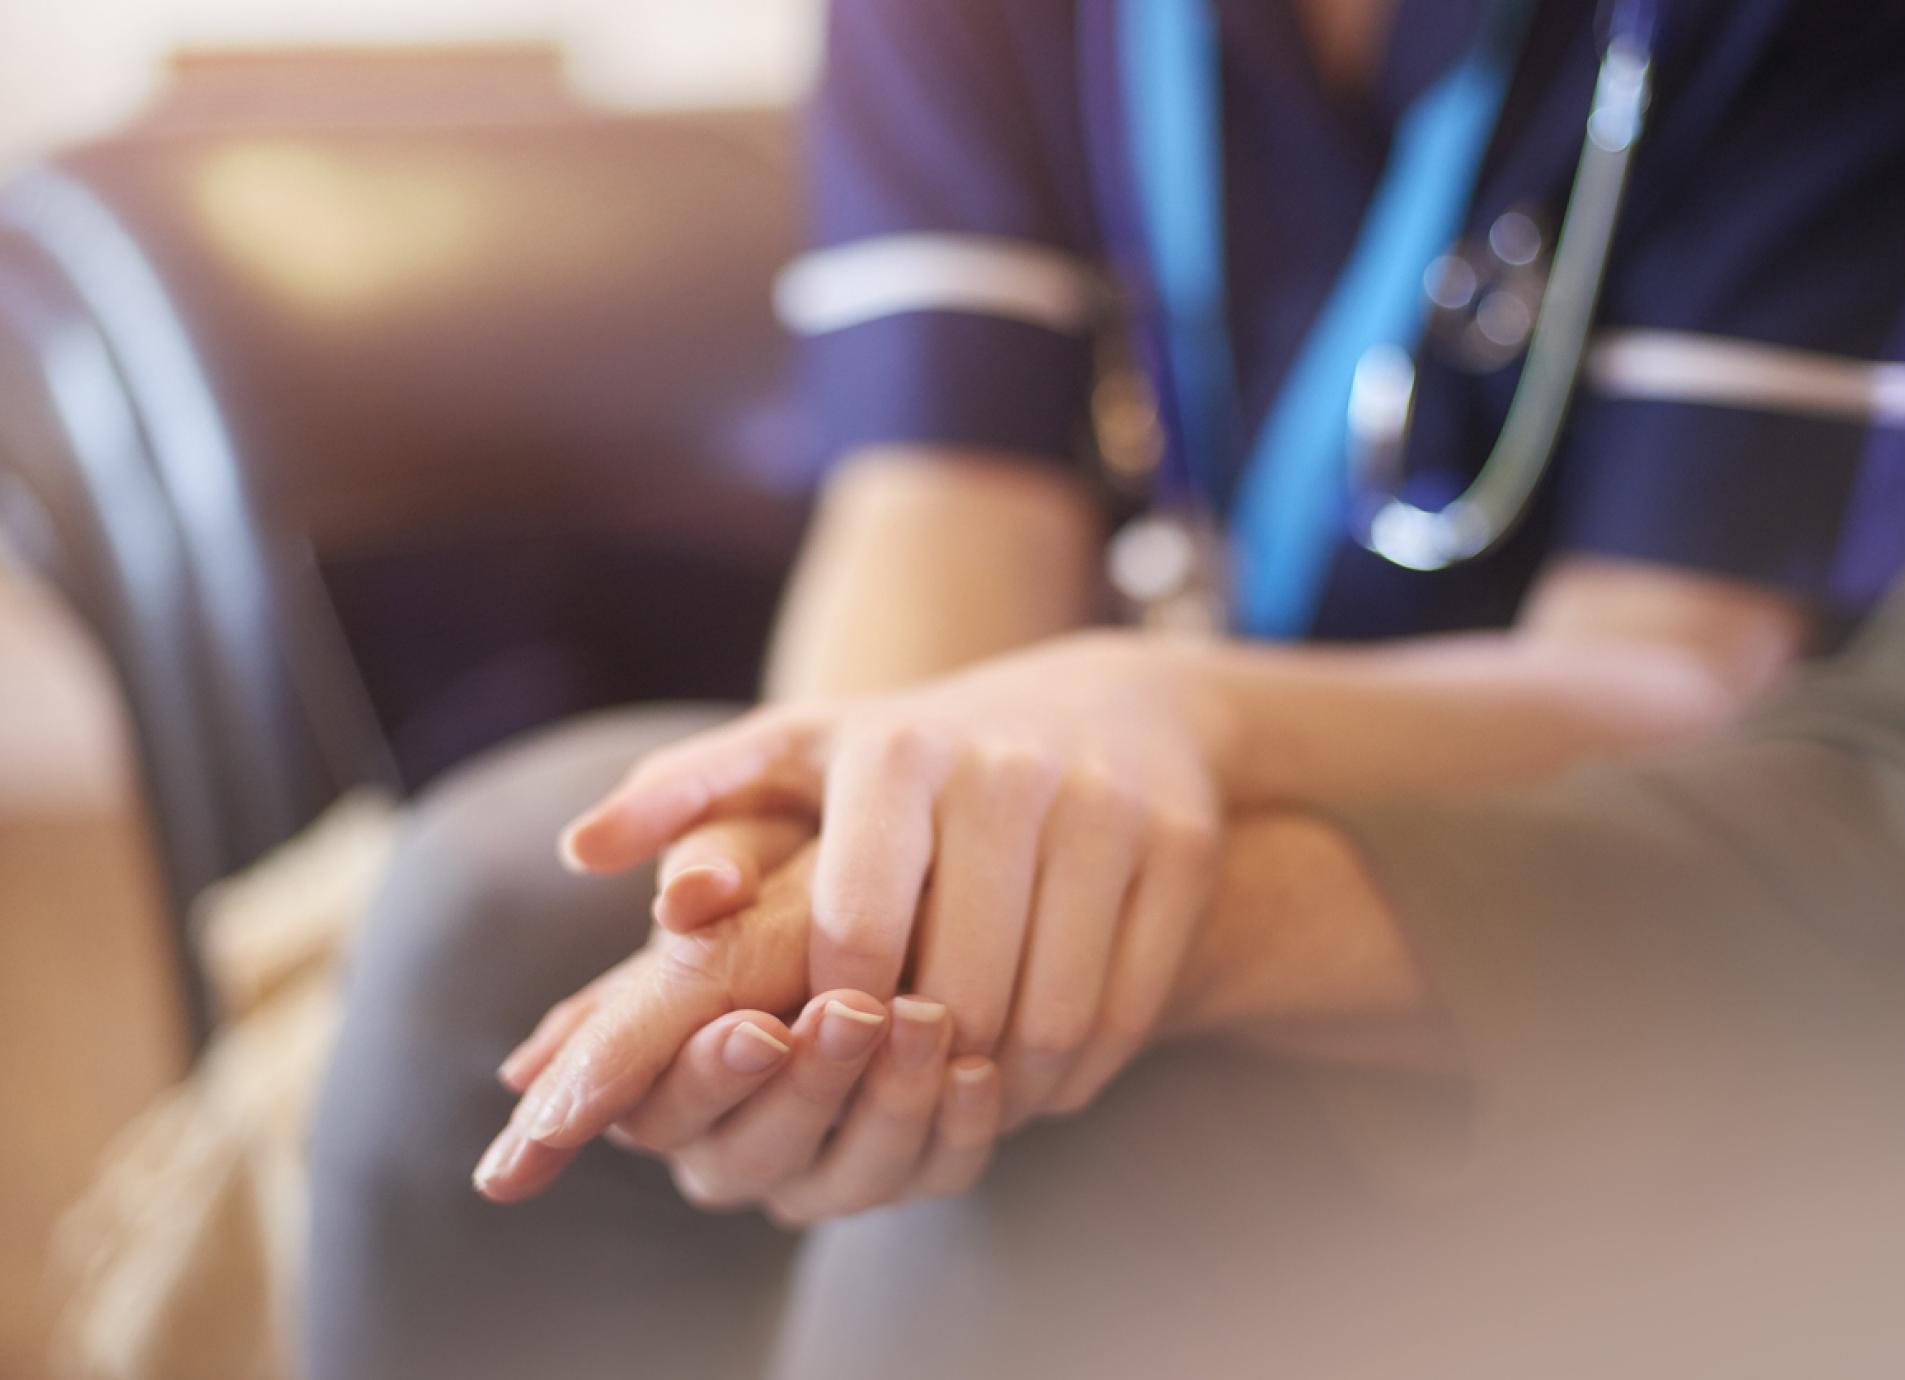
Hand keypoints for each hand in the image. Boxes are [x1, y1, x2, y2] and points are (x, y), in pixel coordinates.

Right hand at [477, 824, 1004, 1216]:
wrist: (912, 888)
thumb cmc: (813, 864)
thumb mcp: (759, 845)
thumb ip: (708, 865)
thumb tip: (687, 893)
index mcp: (656, 1073)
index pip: (658, 1110)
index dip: (710, 1075)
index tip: (759, 1028)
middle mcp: (724, 1144)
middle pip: (750, 1157)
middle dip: (808, 1085)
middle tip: (854, 1015)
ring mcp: (816, 1172)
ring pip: (847, 1179)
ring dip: (889, 1102)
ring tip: (927, 1021)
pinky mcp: (903, 1171)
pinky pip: (932, 1176)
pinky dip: (957, 1130)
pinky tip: (978, 1072)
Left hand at [558, 633, 1230, 1128]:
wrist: (1115, 700)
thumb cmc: (924, 753)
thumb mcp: (805, 750)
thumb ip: (691, 797)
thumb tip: (581, 851)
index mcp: (895, 752)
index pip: (853, 931)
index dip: (834, 1017)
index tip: (822, 1044)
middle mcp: (1006, 770)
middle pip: (958, 990)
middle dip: (920, 1067)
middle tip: (900, 1097)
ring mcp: (1106, 808)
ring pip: (1051, 1016)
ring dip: (1002, 1089)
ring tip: (965, 1101)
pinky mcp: (1180, 848)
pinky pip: (1129, 1010)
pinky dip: (1081, 1073)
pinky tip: (1041, 1078)